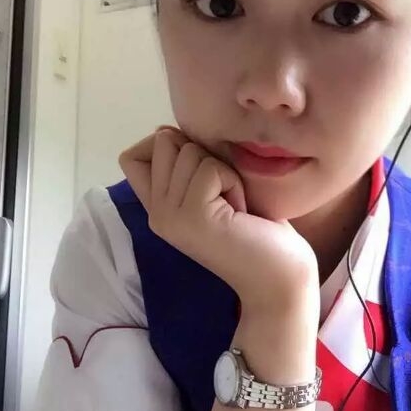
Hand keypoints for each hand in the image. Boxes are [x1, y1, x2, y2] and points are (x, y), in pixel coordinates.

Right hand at [119, 127, 319, 312]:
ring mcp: (170, 217)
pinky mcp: (192, 216)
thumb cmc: (257, 231)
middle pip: (163, 143)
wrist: (279, 278)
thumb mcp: (212, 189)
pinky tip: (240, 211)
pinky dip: (233, 181)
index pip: (131, 157)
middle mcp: (157, 214)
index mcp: (158, 209)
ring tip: (233, 206)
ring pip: (188, 151)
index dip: (163, 146)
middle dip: (203, 156)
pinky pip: (211, 168)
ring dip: (222, 170)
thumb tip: (164, 132)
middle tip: (223, 194)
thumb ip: (185, 167)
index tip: (199, 170)